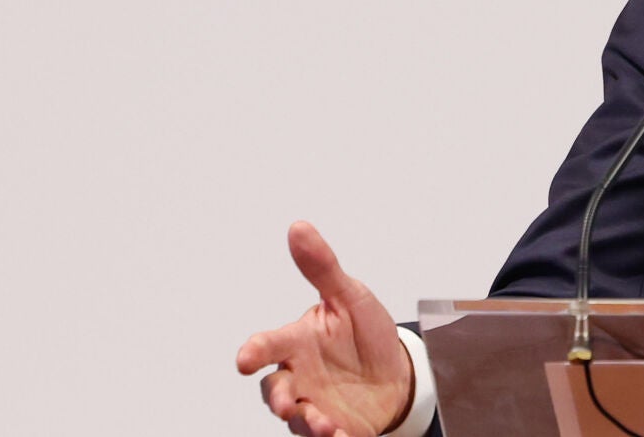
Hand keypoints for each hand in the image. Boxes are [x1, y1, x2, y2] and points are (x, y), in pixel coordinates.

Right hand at [236, 221, 413, 436]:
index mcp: (298, 342)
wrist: (398, 371)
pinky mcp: (333, 427)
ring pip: (296, 418)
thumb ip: (322, 267)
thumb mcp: (350, 296)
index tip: (245, 359)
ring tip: (324, 425)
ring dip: (306, 423)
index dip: (253, 352)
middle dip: (277, 399)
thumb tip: (298, 227)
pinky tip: (341, 435)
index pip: (267, 345)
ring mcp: (313, 404)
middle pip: (274, 390)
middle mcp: (299, 376)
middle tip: (287, 403)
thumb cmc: (365, 332)